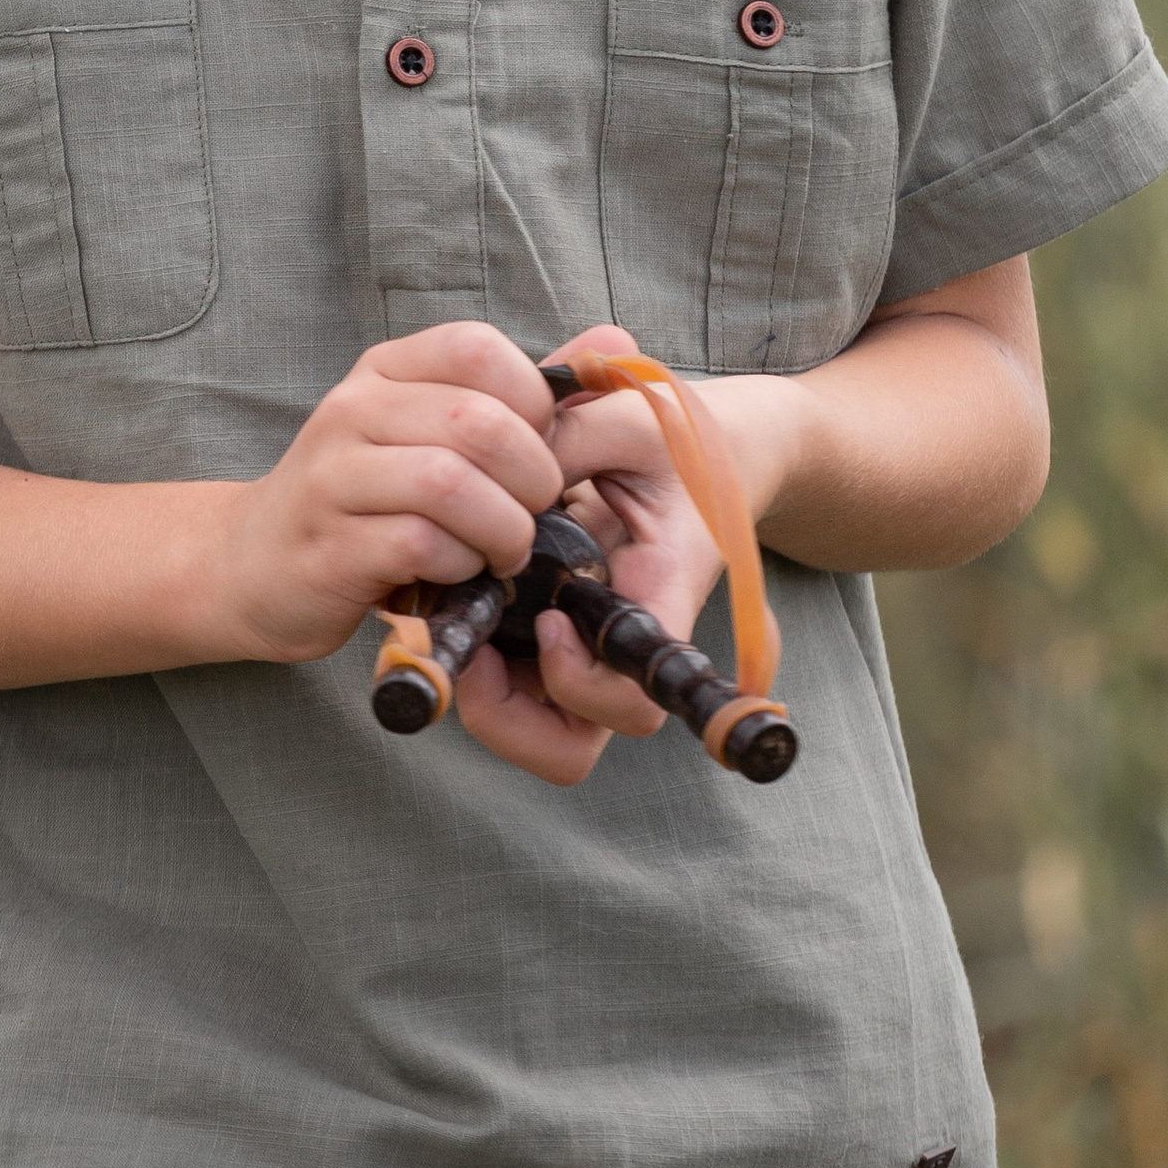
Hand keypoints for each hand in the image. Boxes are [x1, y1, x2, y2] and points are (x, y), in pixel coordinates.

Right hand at [214, 323, 561, 666]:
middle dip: (532, 477)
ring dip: (503, 528)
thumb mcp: (428, 432)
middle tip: (534, 514)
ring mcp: (333, 477)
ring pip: (450, 483)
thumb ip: (517, 397)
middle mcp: (353, 409)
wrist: (253, 563)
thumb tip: (615, 340)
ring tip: (504, 552)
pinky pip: (419, 544)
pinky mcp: (329, 546)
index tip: (538, 449)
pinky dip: (459, 565)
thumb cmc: (365, 499)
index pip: (476, 348)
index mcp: (386, 370)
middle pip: (476, 421)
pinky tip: (455, 573)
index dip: (531, 402)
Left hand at [452, 331, 795, 787]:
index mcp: (660, 603)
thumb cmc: (678, 438)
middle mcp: (620, 648)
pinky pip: (509, 682)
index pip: (632, 701)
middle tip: (477, 647)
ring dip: (481, 695)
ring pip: (530, 730)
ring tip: (459, 620)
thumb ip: (572, 434)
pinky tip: (457, 595)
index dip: (580, 682)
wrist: (710, 452)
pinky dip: (473, 656)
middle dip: (505, 718)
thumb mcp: (631, 420)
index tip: (548, 618)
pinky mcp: (550, 634)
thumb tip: (497, 459)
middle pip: (567, 746)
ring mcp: (583, 650)